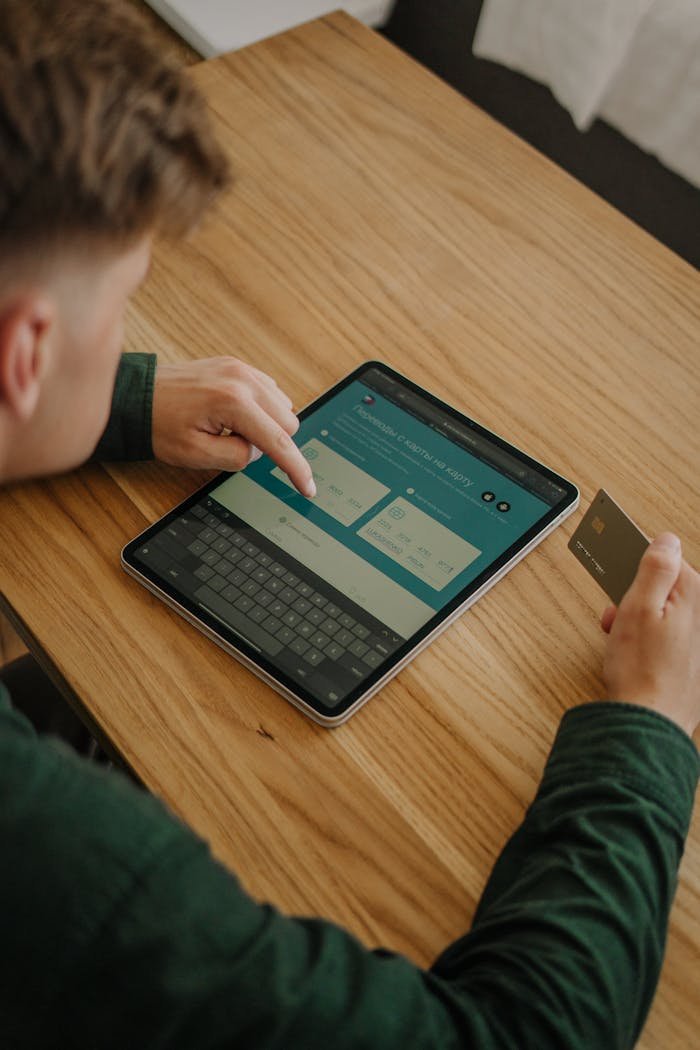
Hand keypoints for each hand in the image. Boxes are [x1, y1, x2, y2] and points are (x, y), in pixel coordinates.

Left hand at [151, 357, 315, 497]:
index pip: (279, 441)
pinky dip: (261, 408)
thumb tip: (258, 450)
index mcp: (233, 402)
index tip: (308, 488)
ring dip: (267, 424)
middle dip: (272, 441)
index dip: (296, 468)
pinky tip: (235, 416)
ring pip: (283, 405)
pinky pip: (269, 390)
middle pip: (288, 421)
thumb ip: (238, 457)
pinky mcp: (236, 365)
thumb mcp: (197, 455)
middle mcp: (242, 379)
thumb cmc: (160, 425)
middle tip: (235, 444)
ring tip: (231, 429)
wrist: (137, 397)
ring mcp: (240, 368)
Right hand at [601, 533, 699, 736]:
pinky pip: (666, 635)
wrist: (648, 721)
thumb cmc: (641, 670)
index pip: (666, 559)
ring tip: (621, 638)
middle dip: (635, 597)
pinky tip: (633, 654)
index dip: (636, 569)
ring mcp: (698, 639)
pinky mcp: (691, 659)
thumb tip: (666, 540)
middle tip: (617, 615)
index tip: (619, 577)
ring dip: (638, 620)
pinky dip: (648, 639)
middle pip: (664, 588)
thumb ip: (655, 569)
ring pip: (663, 613)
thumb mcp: (639, 607)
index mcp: (694, 596)